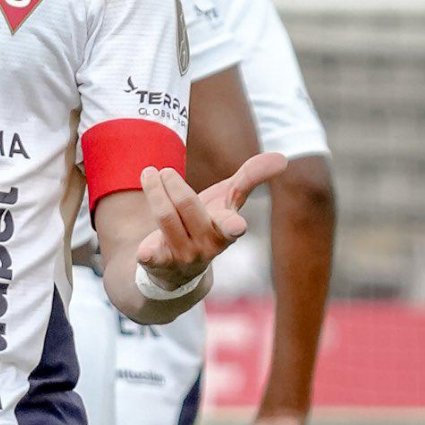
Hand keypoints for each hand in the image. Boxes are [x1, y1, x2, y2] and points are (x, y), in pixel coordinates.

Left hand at [137, 152, 288, 288]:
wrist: (180, 266)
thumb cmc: (209, 223)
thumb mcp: (229, 200)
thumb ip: (251, 177)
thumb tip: (282, 158)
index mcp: (226, 229)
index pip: (230, 225)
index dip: (233, 225)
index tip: (237, 226)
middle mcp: (207, 245)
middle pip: (187, 207)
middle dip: (173, 185)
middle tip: (164, 171)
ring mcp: (183, 256)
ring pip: (166, 219)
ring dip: (154, 193)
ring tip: (148, 173)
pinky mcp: (160, 264)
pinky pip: (151, 257)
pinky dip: (147, 254)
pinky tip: (143, 252)